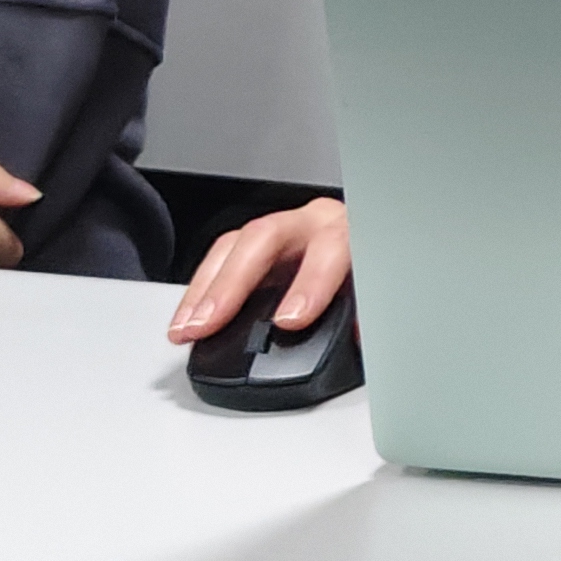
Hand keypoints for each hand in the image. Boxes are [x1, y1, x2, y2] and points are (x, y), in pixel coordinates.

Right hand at [165, 200, 354, 348]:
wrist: (363, 251)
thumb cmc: (366, 274)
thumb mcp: (374, 292)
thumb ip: (366, 312)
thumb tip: (357, 337)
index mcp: (349, 233)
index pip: (332, 247)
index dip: (309, 284)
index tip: (289, 320)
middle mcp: (312, 222)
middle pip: (266, 237)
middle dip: (234, 284)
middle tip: (210, 323)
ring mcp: (280, 229)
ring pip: (235, 245)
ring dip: (206, 291)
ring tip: (186, 329)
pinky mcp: (253, 243)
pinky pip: (219, 258)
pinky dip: (199, 291)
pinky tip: (186, 318)